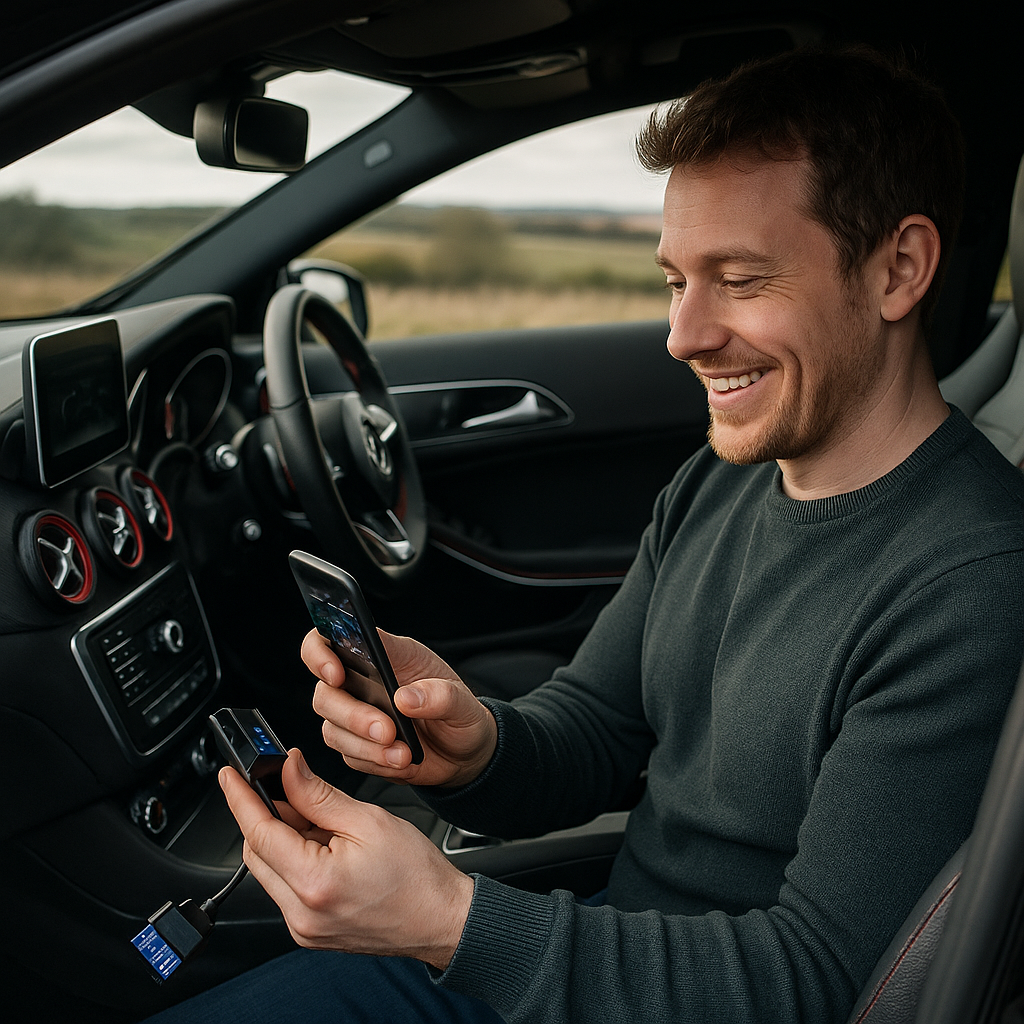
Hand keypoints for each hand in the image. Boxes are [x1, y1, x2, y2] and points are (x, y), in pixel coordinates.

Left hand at [221, 748, 473, 969]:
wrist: (440, 918)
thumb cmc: (417, 875)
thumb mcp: (369, 819)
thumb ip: (319, 795)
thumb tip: (288, 770)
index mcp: (314, 883)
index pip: (259, 832)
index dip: (241, 798)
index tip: (230, 775)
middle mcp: (300, 913)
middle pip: (258, 852)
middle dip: (266, 814)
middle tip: (290, 787)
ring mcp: (303, 927)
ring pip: (270, 869)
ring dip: (283, 837)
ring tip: (322, 820)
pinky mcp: (309, 932)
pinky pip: (286, 887)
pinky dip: (295, 859)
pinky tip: (324, 845)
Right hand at [303, 628, 497, 786]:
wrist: (465, 753)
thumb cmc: (460, 713)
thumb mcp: (463, 701)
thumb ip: (440, 695)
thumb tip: (405, 698)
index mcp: (385, 654)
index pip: (331, 639)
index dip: (320, 653)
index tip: (335, 673)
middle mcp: (362, 683)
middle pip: (325, 693)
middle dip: (352, 715)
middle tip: (387, 730)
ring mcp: (356, 716)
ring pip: (332, 729)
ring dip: (366, 746)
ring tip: (402, 754)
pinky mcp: (358, 747)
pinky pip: (350, 757)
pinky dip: (375, 763)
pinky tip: (400, 762)